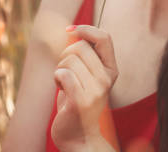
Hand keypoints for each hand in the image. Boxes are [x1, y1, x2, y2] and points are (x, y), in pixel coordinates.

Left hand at [51, 25, 119, 150]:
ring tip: (63, 84)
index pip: (104, 37)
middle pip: (80, 46)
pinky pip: (63, 73)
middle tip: (64, 71)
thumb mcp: (85, 75)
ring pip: (69, 60)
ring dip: (59, 69)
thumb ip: (83, 55)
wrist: (79, 138)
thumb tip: (71, 30)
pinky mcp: (82, 100)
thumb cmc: (77, 102)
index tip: (70, 30)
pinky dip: (56, 78)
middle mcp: (107, 79)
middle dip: (64, 54)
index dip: (86, 29)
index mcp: (111, 70)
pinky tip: (61, 89)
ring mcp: (96, 90)